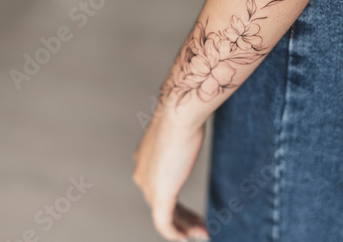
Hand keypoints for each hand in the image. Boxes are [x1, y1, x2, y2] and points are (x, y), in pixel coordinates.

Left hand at [133, 117, 208, 240]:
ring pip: (163, 216)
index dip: (174, 197)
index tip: (189, 205)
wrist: (178, 114)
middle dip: (181, 216)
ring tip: (200, 232)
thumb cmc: (182, 115)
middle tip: (198, 224)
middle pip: (160, 203)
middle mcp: (142, 175)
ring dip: (184, 227)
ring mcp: (148, 186)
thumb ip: (182, 135)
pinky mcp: (160, 195)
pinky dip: (176, 233)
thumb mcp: (180, 128)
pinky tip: (188, 237)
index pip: (158, 185)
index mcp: (144, 160)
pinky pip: (164, 223)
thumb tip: (194, 123)